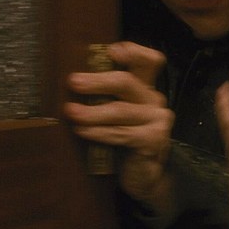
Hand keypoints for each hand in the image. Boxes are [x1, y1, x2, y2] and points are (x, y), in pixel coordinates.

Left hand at [64, 41, 174, 205]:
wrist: (144, 176)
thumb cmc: (124, 141)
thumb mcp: (117, 115)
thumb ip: (107, 96)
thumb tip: (75, 80)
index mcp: (145, 88)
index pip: (150, 60)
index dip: (134, 52)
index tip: (111, 51)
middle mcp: (154, 99)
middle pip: (127, 82)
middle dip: (98, 81)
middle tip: (73, 82)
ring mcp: (157, 120)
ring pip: (121, 110)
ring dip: (92, 111)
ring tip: (71, 112)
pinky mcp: (154, 140)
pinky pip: (121, 134)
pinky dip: (99, 132)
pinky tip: (82, 131)